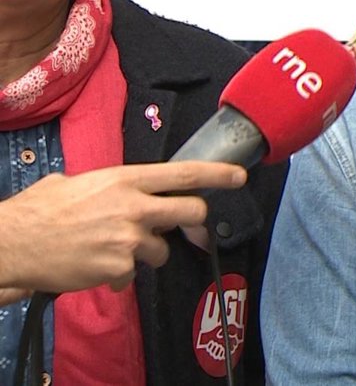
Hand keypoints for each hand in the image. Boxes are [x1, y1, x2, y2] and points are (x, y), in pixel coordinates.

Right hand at [0, 161, 246, 293]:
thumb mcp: (78, 182)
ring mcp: (129, 238)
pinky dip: (118, 275)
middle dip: (193, 221)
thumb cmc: (40, 210)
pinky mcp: (119, 267)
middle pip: (192, 212)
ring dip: (144, 253)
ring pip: (162, 250)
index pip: (183, 173)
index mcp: (125, 180)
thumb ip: (113, 187)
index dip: (217, 174)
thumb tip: (127, 192)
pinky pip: (132, 274)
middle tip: (176, 226)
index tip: (240, 175)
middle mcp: (133, 206)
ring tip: (111, 248)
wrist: (12, 243)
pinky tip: (95, 266)